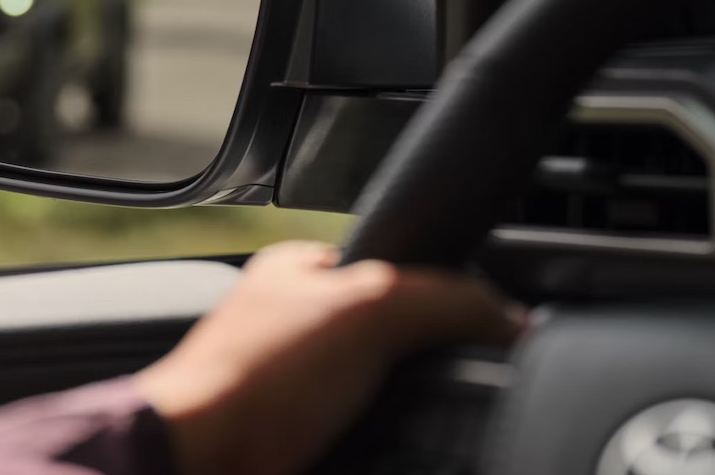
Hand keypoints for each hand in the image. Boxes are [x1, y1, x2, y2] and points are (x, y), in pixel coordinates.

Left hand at [135, 241, 523, 474]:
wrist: (201, 465)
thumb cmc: (250, 380)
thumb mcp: (372, 311)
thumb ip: (448, 301)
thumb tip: (513, 318)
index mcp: (300, 269)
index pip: (393, 260)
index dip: (437, 283)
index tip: (477, 311)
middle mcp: (294, 324)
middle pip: (393, 331)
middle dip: (422, 355)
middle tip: (438, 371)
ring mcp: (293, 386)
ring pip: (381, 389)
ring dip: (403, 406)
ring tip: (403, 414)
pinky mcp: (297, 439)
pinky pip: (366, 431)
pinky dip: (384, 438)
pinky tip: (385, 439)